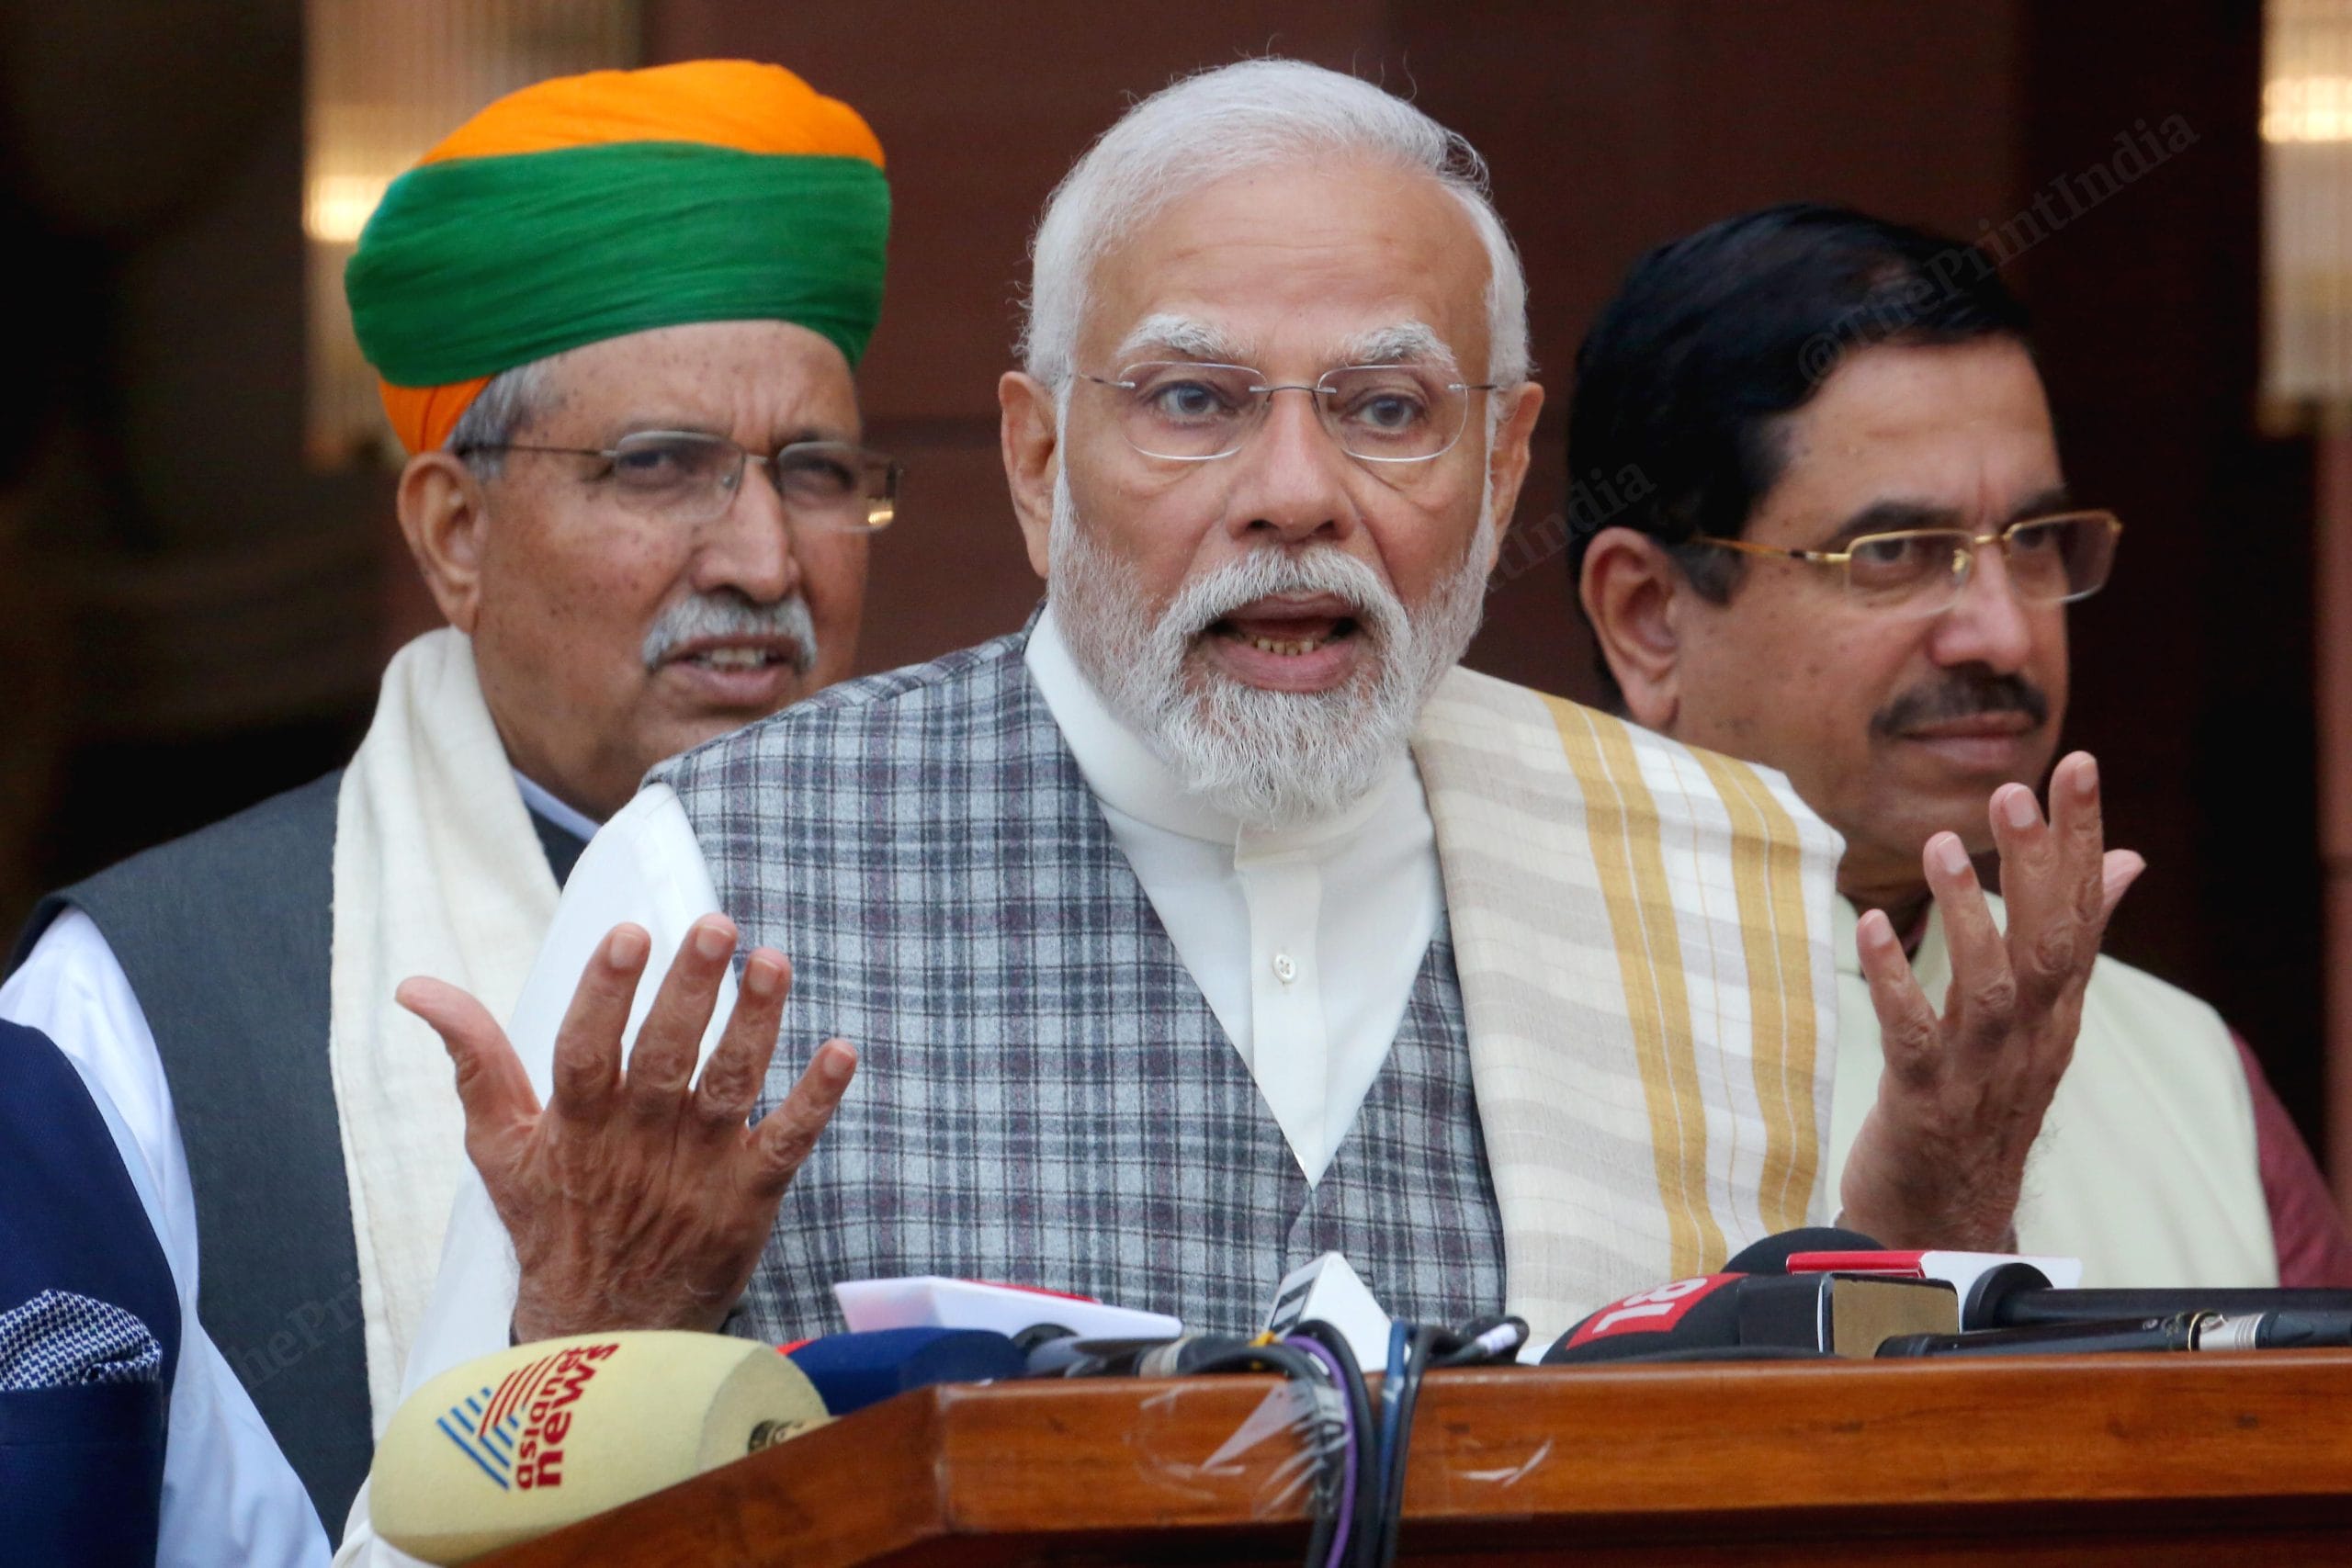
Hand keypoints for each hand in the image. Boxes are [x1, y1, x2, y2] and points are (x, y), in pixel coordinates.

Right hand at [398, 915, 855, 1340]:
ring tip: (773, 962)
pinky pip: (787, 1143)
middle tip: (716, 925)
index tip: (629, 933)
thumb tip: (417, 988)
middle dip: (690, 990)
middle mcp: (638, 1144)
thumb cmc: (552, 1223)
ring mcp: (698, 1170)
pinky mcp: (747, 1197)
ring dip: (755, 1024)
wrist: (604, 1334)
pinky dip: (816, 1100)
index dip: (605, 993)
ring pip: (730, 1086)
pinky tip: (841, 1052)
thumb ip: (474, 1061)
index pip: (586, 1049)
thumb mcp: (499, 1148)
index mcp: (576, 1127)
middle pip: (665, 1057)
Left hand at [1838, 751, 2143, 1250]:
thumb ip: (2077, 936)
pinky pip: (1912, 1033)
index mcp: (2059, 1008)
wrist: (1947, 1214)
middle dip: (2034, 862)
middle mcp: (2032, 1034)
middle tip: (2014, 790)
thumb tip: (2126, 859)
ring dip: (1966, 913)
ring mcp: (1982, 1069)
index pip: (2082, 909)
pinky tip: (1872, 925)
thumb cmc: (1987, 1097)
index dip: (2083, 838)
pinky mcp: (1927, 1099)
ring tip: (1939, 845)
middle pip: (2048, 939)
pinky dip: (1895, 979)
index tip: (2079, 764)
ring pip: (1988, 984)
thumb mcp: (2040, 1014)